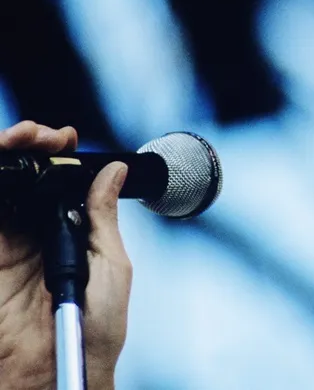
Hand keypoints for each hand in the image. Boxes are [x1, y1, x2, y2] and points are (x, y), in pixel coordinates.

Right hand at [0, 121, 131, 389]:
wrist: (57, 372)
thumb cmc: (94, 330)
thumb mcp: (110, 264)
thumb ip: (102, 217)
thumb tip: (115, 174)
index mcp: (70, 232)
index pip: (59, 181)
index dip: (59, 154)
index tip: (66, 137)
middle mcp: (34, 234)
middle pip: (25, 177)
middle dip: (28, 146)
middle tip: (40, 134)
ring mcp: (6, 247)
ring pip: (1, 189)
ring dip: (7, 157)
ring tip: (21, 139)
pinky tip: (0, 170)